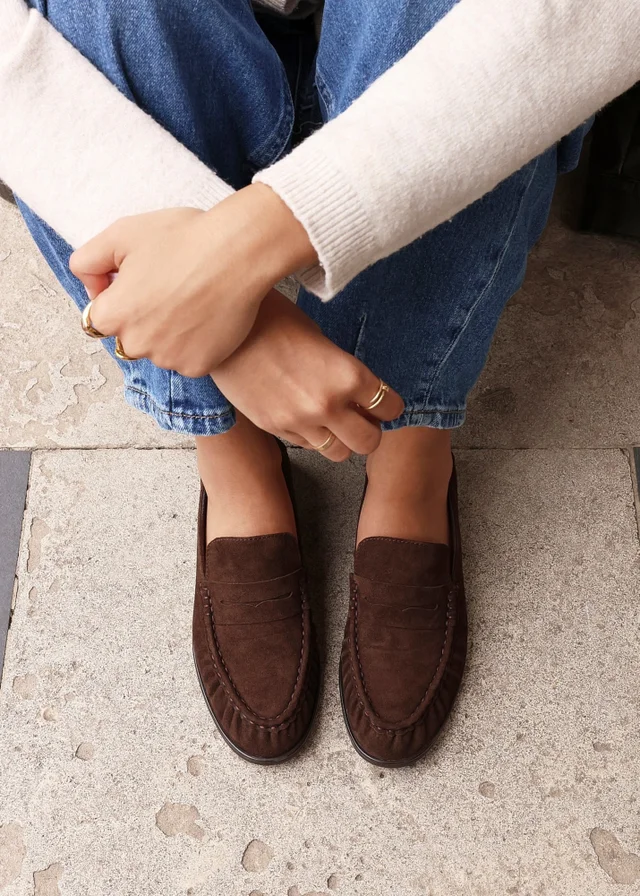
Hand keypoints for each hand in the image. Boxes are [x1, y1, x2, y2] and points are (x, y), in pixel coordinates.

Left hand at [69, 185, 317, 376]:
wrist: (240, 253)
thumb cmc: (184, 238)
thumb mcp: (122, 233)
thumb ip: (88, 261)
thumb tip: (93, 290)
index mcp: (113, 315)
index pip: (101, 318)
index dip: (120, 297)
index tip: (141, 281)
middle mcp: (136, 344)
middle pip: (131, 337)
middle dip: (143, 318)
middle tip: (171, 288)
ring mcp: (168, 359)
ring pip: (160, 350)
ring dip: (169, 333)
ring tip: (193, 300)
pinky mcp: (198, 366)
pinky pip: (188, 360)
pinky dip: (195, 344)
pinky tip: (207, 316)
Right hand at [211, 289, 403, 460]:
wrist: (224, 328)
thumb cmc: (274, 320)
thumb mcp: (321, 339)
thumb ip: (343, 370)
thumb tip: (358, 392)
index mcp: (348, 375)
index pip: (391, 408)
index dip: (390, 405)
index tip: (384, 401)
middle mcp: (327, 405)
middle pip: (369, 442)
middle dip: (370, 430)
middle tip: (362, 417)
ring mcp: (299, 421)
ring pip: (339, 453)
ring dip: (342, 440)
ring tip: (333, 421)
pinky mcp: (275, 428)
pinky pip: (307, 446)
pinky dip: (312, 436)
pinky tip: (304, 414)